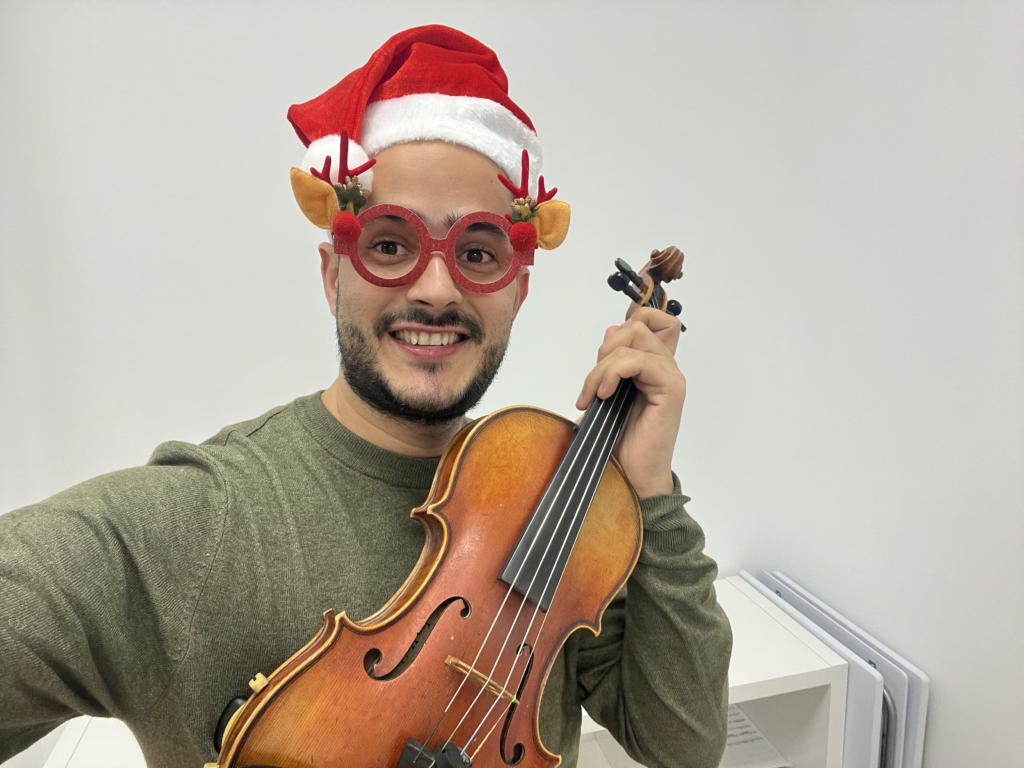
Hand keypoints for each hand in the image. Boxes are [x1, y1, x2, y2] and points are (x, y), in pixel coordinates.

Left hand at [575, 307, 685, 498]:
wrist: (629, 477)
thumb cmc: (616, 442)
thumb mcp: (603, 394)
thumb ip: (608, 361)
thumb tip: (611, 329)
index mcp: (651, 366)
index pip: (651, 319)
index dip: (627, 322)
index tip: (604, 355)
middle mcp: (664, 367)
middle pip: (636, 323)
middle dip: (605, 348)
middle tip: (594, 383)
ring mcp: (670, 376)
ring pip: (633, 338)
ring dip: (602, 366)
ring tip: (593, 395)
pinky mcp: (671, 389)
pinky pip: (638, 360)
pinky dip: (612, 373)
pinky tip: (603, 397)